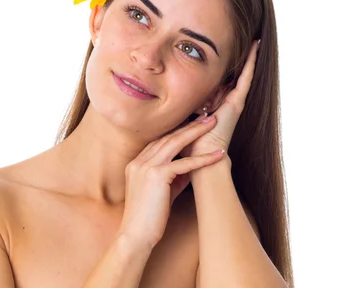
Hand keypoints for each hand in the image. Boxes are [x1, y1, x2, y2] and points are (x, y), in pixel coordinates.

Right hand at [118, 117, 224, 249]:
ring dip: (196, 132)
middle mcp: (139, 161)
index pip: (159, 140)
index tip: (194, 123)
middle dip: (189, 125)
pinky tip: (218, 154)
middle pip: (168, 137)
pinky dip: (203, 158)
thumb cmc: (149, 217)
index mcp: (136, 163)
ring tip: (212, 124)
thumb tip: (192, 167)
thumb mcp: (162, 192)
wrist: (135, 235)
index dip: (178, 131)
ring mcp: (146, 167)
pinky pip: (184, 163)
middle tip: (207, 117)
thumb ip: (174, 177)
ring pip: (175, 143)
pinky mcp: (156, 176)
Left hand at [180, 40, 259, 164]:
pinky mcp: (236, 104)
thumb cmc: (185, 147)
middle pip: (230, 78)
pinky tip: (255, 48)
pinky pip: (245, 79)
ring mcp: (232, 104)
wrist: (198, 161)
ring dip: (248, 59)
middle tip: (243, 40)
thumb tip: (156, 100)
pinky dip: (251, 63)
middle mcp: (224, 105)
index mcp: (211, 109)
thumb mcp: (177, 122)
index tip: (218, 55)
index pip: (215, 85)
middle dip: (235, 61)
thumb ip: (172, 112)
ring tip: (254, 41)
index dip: (218, 71)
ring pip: (241, 76)